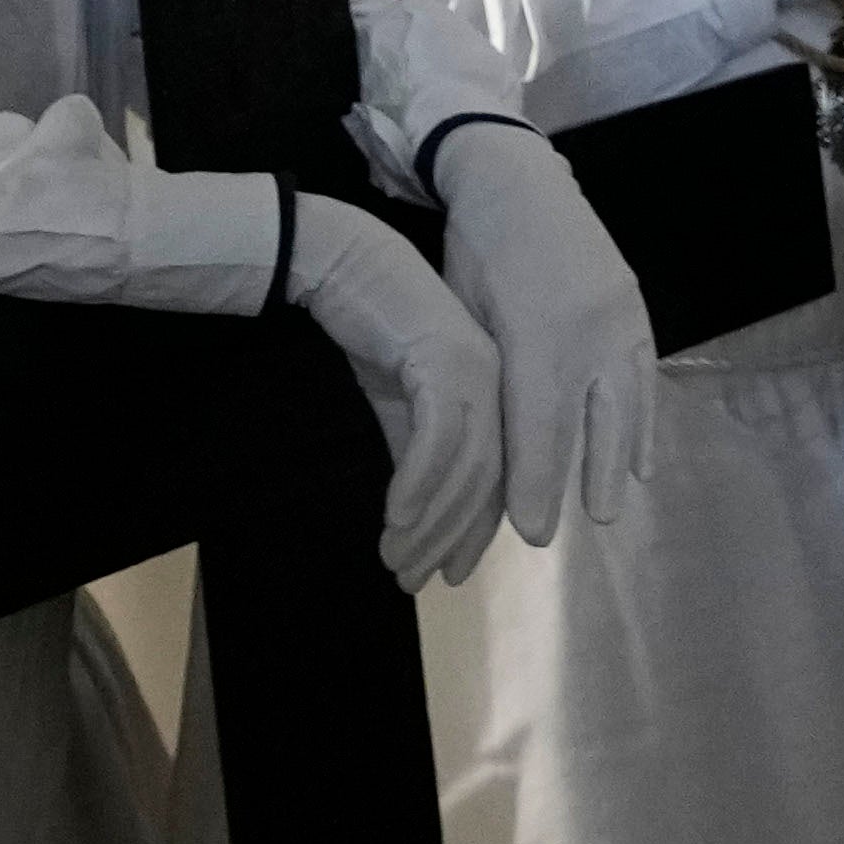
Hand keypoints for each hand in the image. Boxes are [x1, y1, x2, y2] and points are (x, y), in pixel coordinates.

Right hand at [282, 196, 520, 586]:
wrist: (343, 264)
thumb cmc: (374, 330)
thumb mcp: (397, 406)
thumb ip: (416, 456)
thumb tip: (421, 522)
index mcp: (498, 394)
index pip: (495, 478)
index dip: (472, 533)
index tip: (447, 577)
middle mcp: (500, 384)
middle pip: (486, 481)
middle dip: (450, 538)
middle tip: (412, 579)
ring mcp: (478, 369)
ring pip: (466, 466)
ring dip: (429, 521)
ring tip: (394, 558)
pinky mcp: (445, 359)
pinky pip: (438, 437)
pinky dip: (417, 482)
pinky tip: (393, 517)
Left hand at [419, 117, 665, 545]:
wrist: (518, 177)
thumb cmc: (473, 252)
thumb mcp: (466, 317)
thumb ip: (488, 382)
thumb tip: (493, 455)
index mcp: (537, 338)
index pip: (541, 432)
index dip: (537, 487)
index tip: (531, 535)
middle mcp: (589, 334)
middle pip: (591, 429)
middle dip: (583, 483)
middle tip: (574, 532)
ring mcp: (621, 319)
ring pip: (626, 408)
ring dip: (619, 461)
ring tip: (611, 505)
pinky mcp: (636, 307)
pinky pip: (645, 376)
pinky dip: (644, 421)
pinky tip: (640, 458)